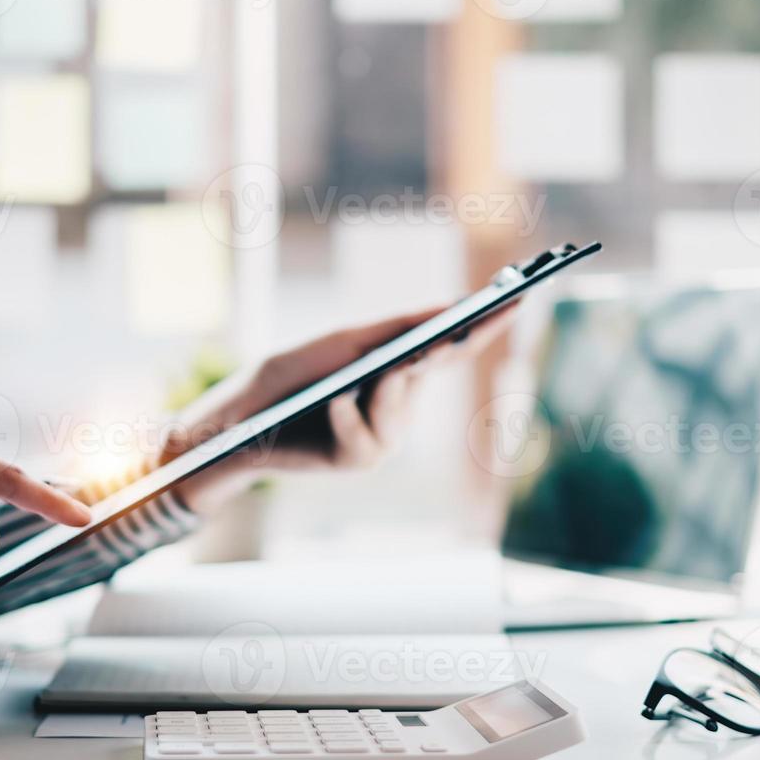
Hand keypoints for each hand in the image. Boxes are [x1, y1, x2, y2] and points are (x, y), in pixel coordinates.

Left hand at [173, 303, 518, 512]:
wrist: (244, 416)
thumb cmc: (295, 374)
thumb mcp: (345, 342)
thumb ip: (394, 330)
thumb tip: (447, 309)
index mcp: (400, 374)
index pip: (451, 349)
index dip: (485, 326)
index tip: (515, 298)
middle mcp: (400, 409)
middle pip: (428, 375)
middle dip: (436, 351)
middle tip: (454, 326)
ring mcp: (382, 439)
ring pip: (398, 407)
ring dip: (378, 388)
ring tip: (352, 379)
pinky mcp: (356, 461)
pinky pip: (364, 434)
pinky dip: (345, 415)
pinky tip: (332, 404)